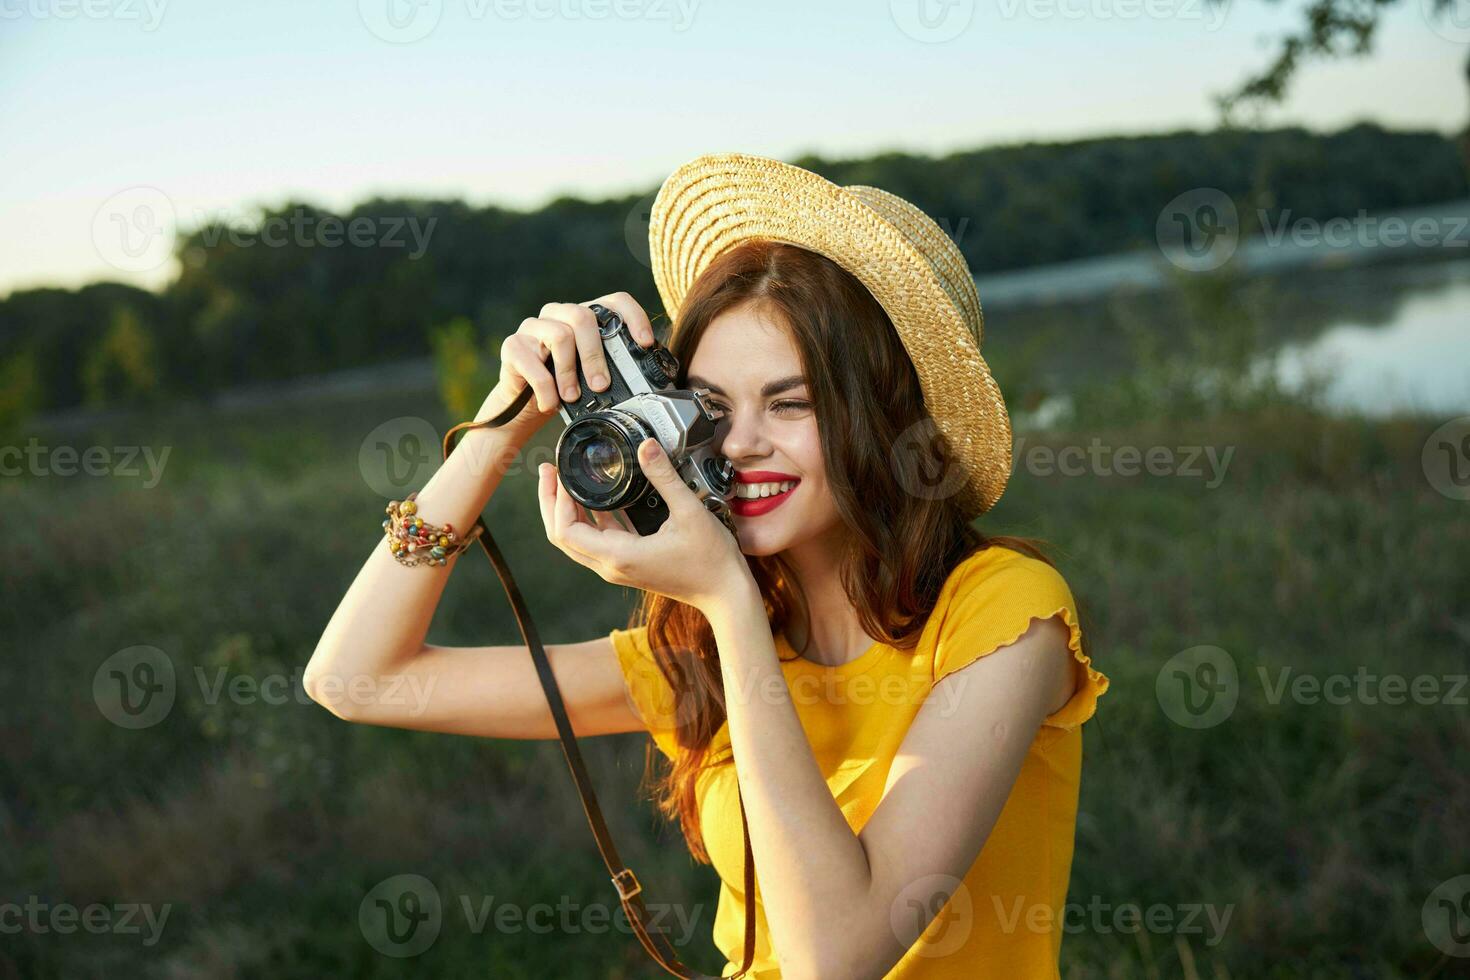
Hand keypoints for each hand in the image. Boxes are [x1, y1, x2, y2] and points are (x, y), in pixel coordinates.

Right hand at [475, 292, 657, 441]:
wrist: (526, 407)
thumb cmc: (566, 388)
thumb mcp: (594, 377)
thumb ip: (617, 368)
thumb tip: (653, 379)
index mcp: (586, 316)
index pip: (615, 301)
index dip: (633, 317)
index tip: (645, 344)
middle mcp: (559, 314)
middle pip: (583, 317)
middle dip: (595, 355)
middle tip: (600, 385)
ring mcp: (534, 327)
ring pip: (560, 336)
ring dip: (569, 373)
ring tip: (571, 397)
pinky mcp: (513, 345)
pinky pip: (533, 361)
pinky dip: (545, 388)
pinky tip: (550, 403)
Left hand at [537, 436, 754, 614]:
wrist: (725, 593)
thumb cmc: (710, 561)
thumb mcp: (688, 512)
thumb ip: (664, 477)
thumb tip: (646, 446)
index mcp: (619, 555)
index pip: (565, 531)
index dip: (556, 501)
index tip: (560, 474)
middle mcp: (612, 565)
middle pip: (562, 537)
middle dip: (550, 504)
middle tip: (549, 472)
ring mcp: (618, 568)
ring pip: (577, 540)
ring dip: (566, 511)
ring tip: (563, 481)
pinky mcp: (628, 564)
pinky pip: (597, 541)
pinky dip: (589, 519)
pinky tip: (596, 498)